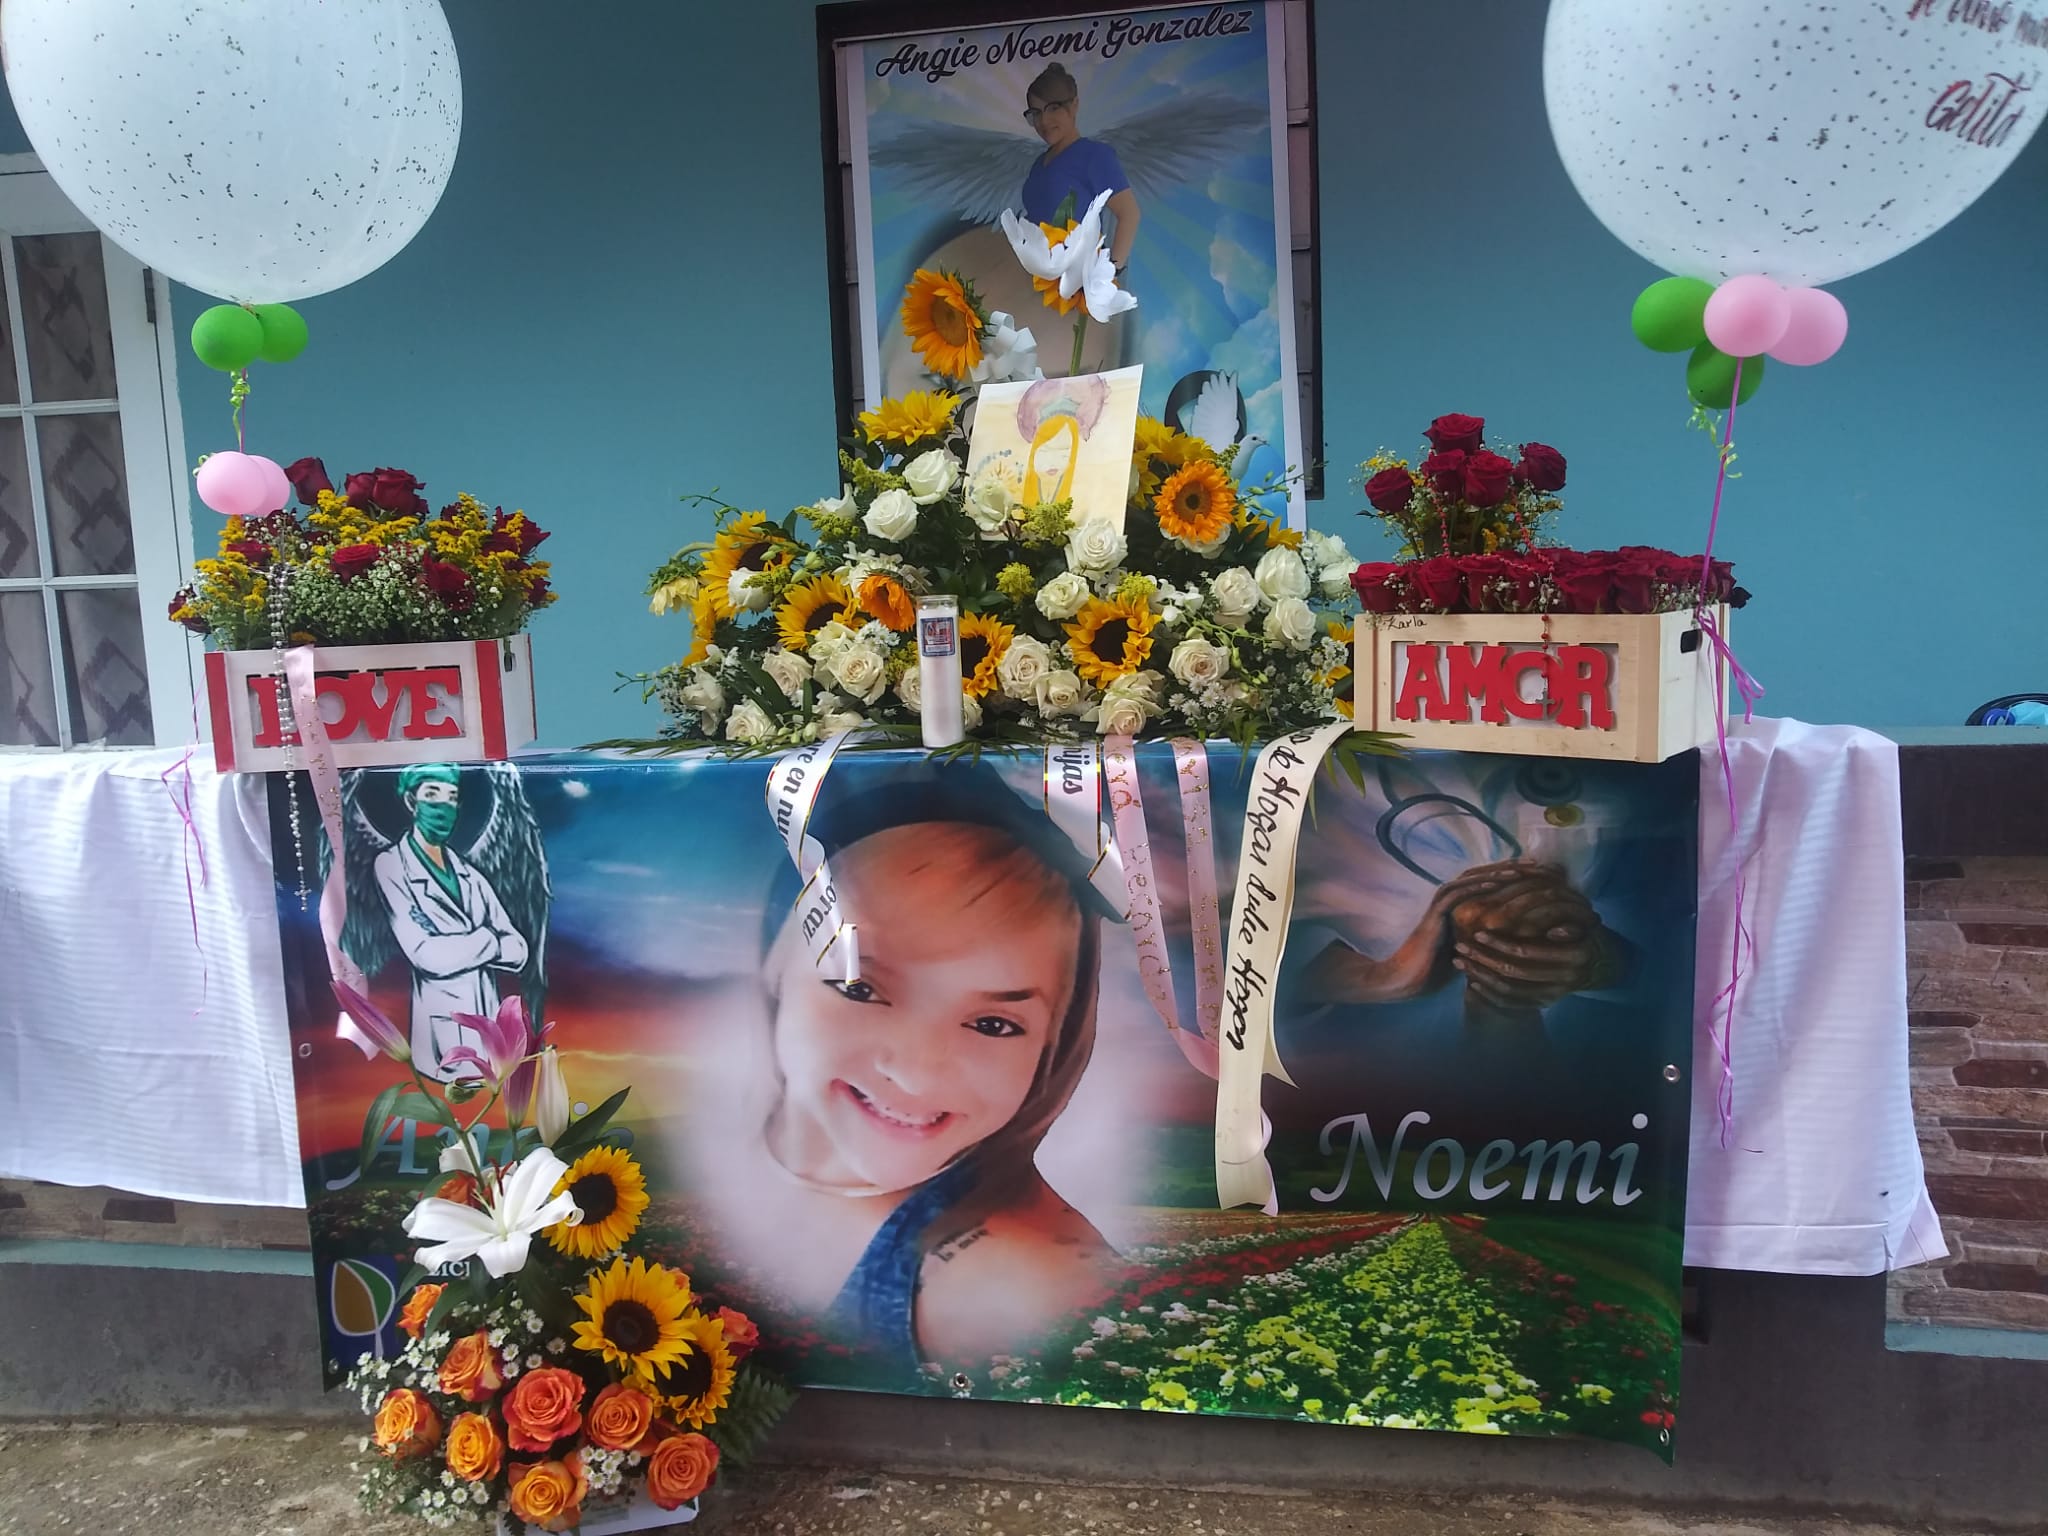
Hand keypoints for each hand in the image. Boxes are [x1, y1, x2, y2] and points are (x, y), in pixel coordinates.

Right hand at [1349, 861, 1563, 1001]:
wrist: (1410, 979)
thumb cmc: (1438, 969)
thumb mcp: (1470, 949)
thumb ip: (1485, 937)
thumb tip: (1516, 938)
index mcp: (1459, 905)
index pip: (1488, 882)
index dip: (1512, 876)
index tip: (1539, 875)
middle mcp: (1449, 899)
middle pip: (1482, 874)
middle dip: (1510, 867)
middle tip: (1537, 864)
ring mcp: (1440, 904)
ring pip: (1471, 878)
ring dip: (1496, 872)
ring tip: (1521, 869)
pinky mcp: (1434, 913)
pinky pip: (1456, 893)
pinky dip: (1476, 886)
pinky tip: (1496, 883)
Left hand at [1448, 865, 1611, 1009]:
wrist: (1596, 963)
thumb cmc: (1582, 933)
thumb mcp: (1581, 923)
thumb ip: (1567, 924)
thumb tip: (1553, 933)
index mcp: (1574, 956)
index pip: (1528, 952)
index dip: (1500, 944)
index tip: (1477, 933)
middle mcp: (1565, 980)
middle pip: (1514, 972)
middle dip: (1483, 959)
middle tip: (1460, 947)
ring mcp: (1554, 995)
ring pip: (1509, 990)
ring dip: (1480, 975)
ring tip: (1459, 961)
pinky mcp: (1545, 1004)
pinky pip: (1512, 1004)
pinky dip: (1490, 995)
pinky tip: (1472, 982)